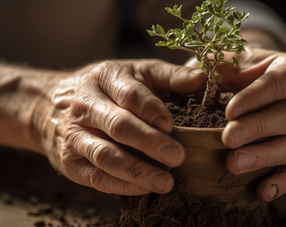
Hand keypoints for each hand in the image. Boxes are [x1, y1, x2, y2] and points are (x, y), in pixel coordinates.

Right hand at [38, 59, 205, 194]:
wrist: (55, 104)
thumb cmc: (108, 88)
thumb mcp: (137, 72)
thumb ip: (169, 75)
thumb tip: (202, 78)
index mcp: (104, 78)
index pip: (130, 95)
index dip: (152, 111)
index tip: (172, 126)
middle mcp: (85, 105)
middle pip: (118, 125)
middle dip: (149, 142)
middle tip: (177, 157)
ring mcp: (75, 135)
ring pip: (106, 155)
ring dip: (137, 171)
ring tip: (165, 182)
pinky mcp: (70, 161)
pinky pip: (96, 176)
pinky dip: (121, 185)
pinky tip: (144, 188)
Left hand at [186, 46, 285, 200]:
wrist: (252, 86)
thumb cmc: (237, 72)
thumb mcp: (227, 61)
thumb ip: (216, 68)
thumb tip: (195, 79)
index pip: (279, 83)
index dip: (255, 98)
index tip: (230, 112)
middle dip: (259, 128)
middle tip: (229, 138)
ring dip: (265, 156)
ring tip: (234, 163)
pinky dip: (282, 182)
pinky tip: (261, 190)